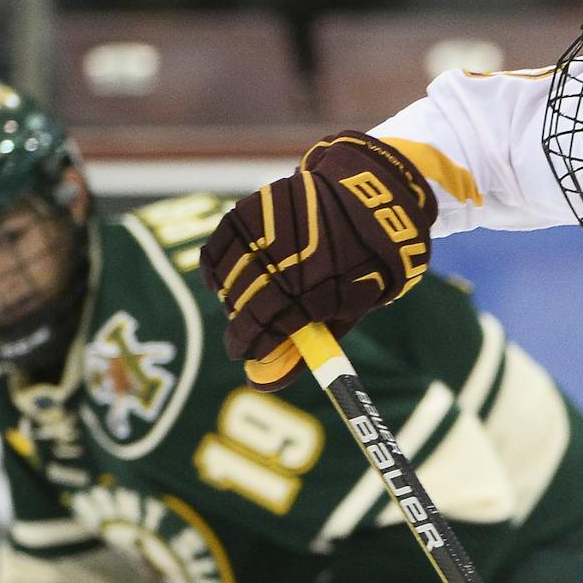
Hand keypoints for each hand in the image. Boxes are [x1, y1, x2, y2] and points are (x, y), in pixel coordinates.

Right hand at [200, 132, 434, 383]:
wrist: (368, 200)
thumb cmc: (362, 265)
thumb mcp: (347, 311)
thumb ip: (308, 345)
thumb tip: (262, 382)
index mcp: (317, 293)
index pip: (268, 331)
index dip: (252, 348)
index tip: (244, 356)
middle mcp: (288, 262)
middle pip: (245, 308)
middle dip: (240, 330)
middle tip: (242, 338)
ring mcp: (267, 234)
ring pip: (228, 281)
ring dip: (230, 302)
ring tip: (241, 307)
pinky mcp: (251, 211)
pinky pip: (217, 249)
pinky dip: (214, 270)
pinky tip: (220, 282)